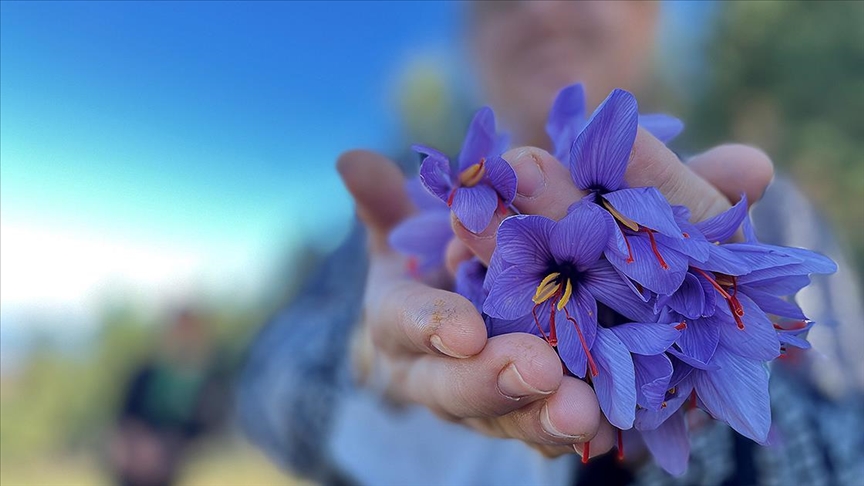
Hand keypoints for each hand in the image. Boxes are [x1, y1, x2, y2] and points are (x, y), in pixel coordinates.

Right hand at [337, 131, 773, 458]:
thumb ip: (383, 199)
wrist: (458, 306)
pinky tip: (606, 432)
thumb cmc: (433, 259)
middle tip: (539, 369)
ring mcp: (476, 405)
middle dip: (492, 379)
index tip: (466, 329)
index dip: (430, 325)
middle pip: (452, 386)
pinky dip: (574, 436)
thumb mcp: (404, 227)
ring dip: (540, 418)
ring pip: (503, 420)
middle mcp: (428, 372)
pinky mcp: (519, 421)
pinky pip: (543, 435)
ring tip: (581, 412)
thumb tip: (351, 160)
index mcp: (396, 321)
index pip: (401, 322)